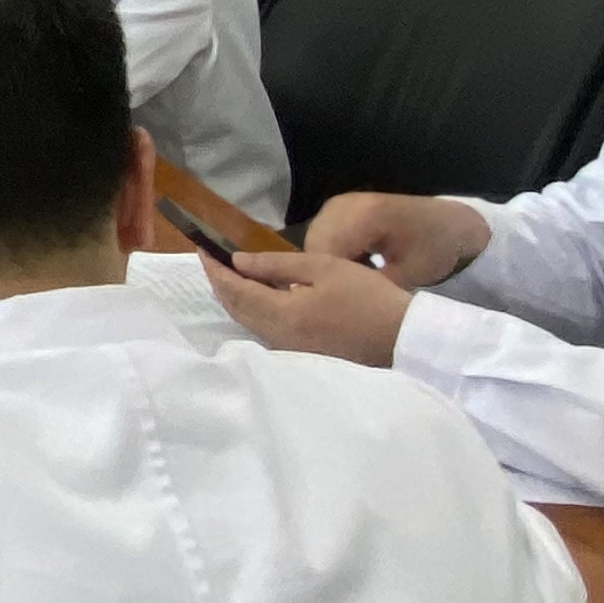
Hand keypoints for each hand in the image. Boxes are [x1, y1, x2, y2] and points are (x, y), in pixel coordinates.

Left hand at [199, 247, 413, 366]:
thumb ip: (276, 265)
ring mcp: (288, 350)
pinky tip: (255, 293)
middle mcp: (277, 337)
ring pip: (246, 321)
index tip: (202, 248)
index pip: (233, 290)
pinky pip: (262, 329)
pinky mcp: (299, 355)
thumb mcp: (323, 268)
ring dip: (233, 296)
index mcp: (281, 315)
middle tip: (212, 257)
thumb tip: (238, 262)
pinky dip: (250, 309)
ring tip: (229, 271)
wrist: (401, 338)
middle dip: (219, 282)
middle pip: (234, 308)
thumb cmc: (366, 297)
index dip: (214, 268)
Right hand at [302, 191, 492, 287]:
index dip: (324, 281)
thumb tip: (338, 305)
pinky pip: (322, 235)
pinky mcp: (339, 209)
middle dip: (322, 274)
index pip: (324, 252)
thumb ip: (371, 287)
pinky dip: (331, 255)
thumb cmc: (435, 249)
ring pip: (313, 241)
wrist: (452, 224)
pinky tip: (350, 270)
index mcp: (363, 216)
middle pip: (313, 245)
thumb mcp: (409, 275)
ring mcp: (339, 204)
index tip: (335, 305)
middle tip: (341, 297)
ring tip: (347, 285)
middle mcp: (343, 205)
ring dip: (324, 265)